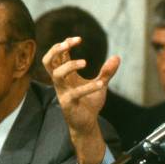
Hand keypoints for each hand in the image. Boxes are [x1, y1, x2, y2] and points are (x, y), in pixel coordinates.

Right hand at [42, 37, 119, 163]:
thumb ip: (107, 72)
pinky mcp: (68, 103)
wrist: (86, 124)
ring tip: (85, 62)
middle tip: (68, 43)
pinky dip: (88, 87)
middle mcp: (61, 82)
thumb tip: (117, 57)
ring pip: (56, 74)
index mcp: (65, 75)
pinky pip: (74, 93)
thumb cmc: (89, 103)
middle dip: (56, 50)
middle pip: (48, 61)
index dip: (64, 44)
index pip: (58, 55)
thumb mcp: (100, 84)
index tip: (78, 39)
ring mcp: (62, 92)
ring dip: (69, 65)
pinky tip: (100, 85)